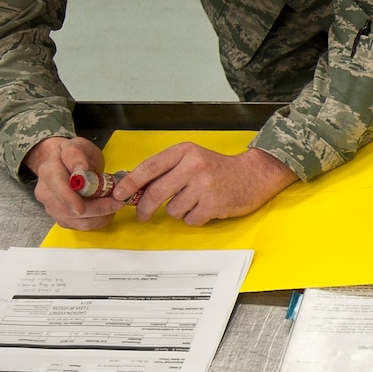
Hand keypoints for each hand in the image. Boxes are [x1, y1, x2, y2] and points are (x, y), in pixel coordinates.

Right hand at [25, 136, 119, 230]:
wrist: (66, 164)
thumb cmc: (74, 155)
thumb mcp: (76, 145)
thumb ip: (76, 154)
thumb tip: (81, 168)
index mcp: (48, 172)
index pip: (57, 188)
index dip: (70, 199)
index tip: (81, 207)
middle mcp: (46, 192)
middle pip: (68, 210)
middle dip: (95, 209)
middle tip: (117, 202)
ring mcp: (52, 207)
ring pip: (76, 221)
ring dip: (99, 216)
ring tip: (113, 204)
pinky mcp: (62, 218)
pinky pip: (80, 225)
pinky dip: (97, 220)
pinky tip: (105, 210)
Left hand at [116, 144, 296, 225]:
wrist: (253, 174)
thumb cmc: (219, 168)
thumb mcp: (192, 158)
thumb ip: (167, 170)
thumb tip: (136, 188)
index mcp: (184, 152)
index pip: (149, 168)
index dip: (130, 183)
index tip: (119, 194)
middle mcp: (193, 166)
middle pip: (155, 193)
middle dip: (144, 208)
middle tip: (142, 215)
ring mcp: (204, 185)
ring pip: (173, 210)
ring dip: (178, 212)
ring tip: (193, 203)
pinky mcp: (214, 203)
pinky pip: (190, 220)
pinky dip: (193, 218)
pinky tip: (205, 209)